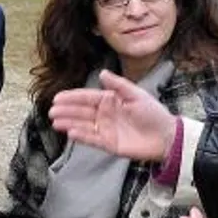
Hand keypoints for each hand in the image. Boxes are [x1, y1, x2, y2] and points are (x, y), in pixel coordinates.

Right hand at [48, 70, 178, 162]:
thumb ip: (119, 85)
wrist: (166, 137)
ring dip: (69, 123)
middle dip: (66, 111)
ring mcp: (105, 129)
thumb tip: (102, 73)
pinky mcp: (108, 144)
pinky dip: (80, 136)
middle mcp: (105, 114)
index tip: (57, 98)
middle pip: (81, 112)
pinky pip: (91, 139)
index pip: (87, 97)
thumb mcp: (137, 95)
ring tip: (55, 121)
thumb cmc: (153, 113)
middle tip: (51, 110)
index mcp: (110, 100)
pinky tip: (70, 132)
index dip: (72, 98)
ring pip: (83, 125)